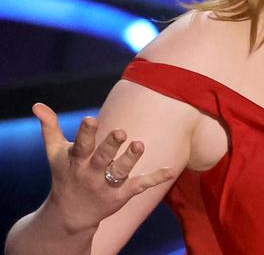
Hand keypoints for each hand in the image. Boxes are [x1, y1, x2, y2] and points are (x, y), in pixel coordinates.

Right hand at [33, 103, 174, 232]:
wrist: (69, 215)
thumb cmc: (65, 175)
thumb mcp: (55, 153)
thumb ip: (50, 127)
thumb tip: (37, 104)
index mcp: (76, 161)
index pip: (81, 145)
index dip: (86, 133)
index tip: (91, 119)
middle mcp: (91, 173)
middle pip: (102, 158)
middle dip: (111, 145)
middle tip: (121, 131)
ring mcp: (106, 185)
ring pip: (120, 171)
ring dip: (130, 159)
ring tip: (139, 144)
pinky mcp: (121, 195)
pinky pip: (140, 186)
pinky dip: (155, 178)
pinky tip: (170, 171)